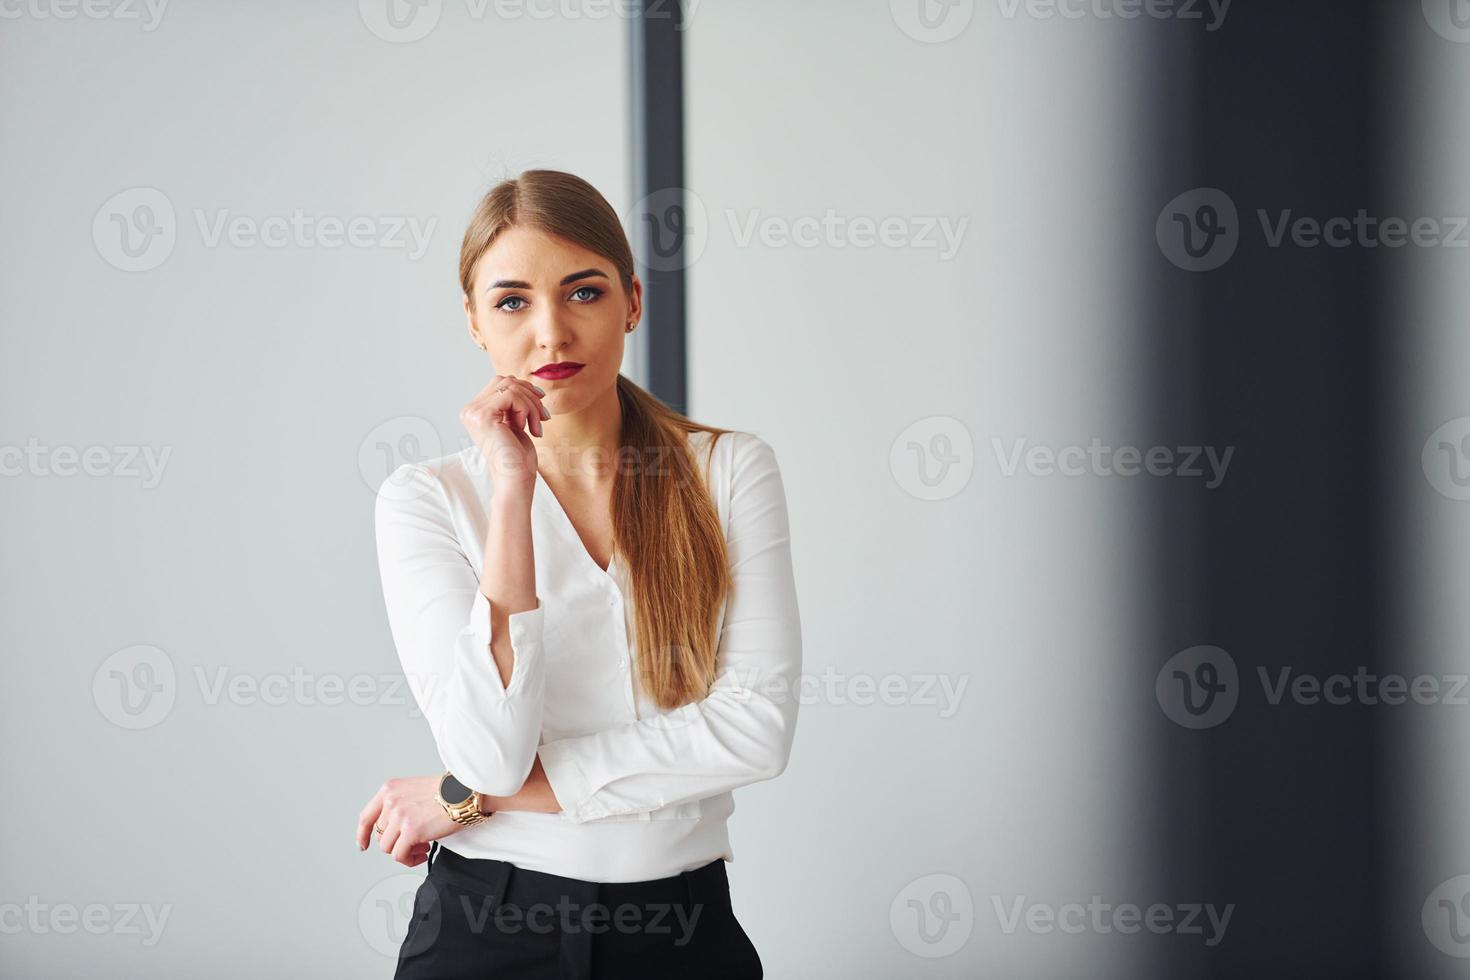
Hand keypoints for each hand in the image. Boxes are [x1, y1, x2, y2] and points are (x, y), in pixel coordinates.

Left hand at [356, 775, 470, 866]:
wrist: (465, 792)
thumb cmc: (448, 791)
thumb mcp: (414, 789)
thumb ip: (399, 804)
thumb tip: (394, 829)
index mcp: (389, 790)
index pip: (366, 816)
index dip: (363, 835)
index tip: (363, 845)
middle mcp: (391, 801)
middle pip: (381, 836)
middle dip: (396, 843)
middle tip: (415, 843)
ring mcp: (399, 816)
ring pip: (389, 848)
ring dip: (405, 851)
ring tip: (422, 847)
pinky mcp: (411, 831)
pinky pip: (400, 855)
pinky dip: (410, 859)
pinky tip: (424, 853)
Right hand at [460, 375, 548, 495]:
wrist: (515, 481)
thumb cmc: (518, 457)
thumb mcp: (514, 422)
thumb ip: (512, 403)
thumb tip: (522, 382)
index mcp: (474, 411)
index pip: (500, 381)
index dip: (525, 390)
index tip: (541, 408)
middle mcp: (469, 410)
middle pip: (505, 380)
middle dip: (530, 396)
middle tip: (543, 417)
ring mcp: (473, 413)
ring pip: (511, 387)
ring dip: (532, 405)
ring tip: (537, 426)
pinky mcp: (483, 416)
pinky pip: (512, 396)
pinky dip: (527, 410)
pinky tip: (527, 428)